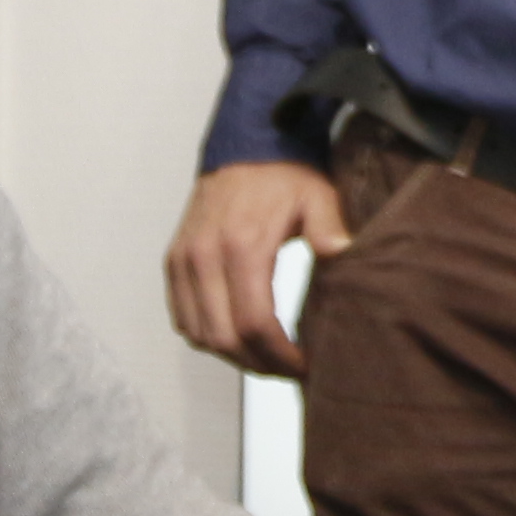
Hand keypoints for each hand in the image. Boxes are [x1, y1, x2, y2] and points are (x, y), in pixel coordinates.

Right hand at [164, 159, 349, 374]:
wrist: (244, 146)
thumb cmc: (285, 175)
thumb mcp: (318, 196)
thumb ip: (329, 226)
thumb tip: (342, 251)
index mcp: (241, 244)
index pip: (253, 324)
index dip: (279, 356)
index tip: (304, 366)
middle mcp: (204, 256)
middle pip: (224, 338)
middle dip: (258, 364)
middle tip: (288, 370)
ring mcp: (184, 260)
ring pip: (199, 334)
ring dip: (232, 355)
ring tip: (267, 357)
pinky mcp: (174, 262)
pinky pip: (182, 318)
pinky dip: (207, 336)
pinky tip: (237, 336)